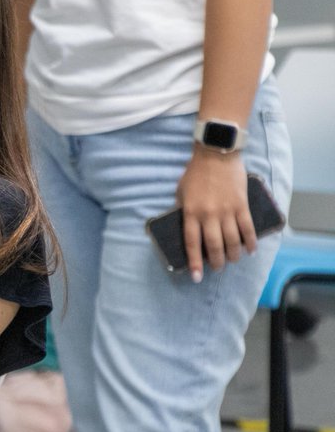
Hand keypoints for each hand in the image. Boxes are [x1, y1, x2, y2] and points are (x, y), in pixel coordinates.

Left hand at [176, 150, 254, 280]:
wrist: (216, 154)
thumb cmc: (195, 172)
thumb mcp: (182, 192)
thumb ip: (184, 210)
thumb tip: (187, 228)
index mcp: (190, 212)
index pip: (192, 243)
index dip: (194, 262)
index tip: (196, 277)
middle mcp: (208, 214)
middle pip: (214, 245)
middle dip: (216, 261)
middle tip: (218, 269)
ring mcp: (226, 210)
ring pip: (232, 240)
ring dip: (233, 254)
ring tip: (233, 261)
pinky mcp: (241, 205)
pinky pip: (247, 228)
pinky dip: (250, 242)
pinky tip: (250, 250)